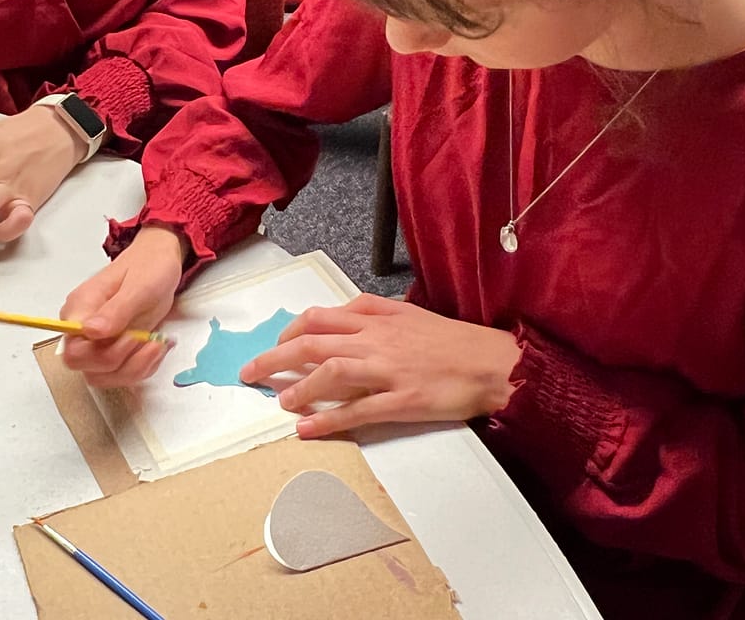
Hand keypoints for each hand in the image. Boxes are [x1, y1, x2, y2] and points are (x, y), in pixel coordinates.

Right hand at [60, 226, 185, 386]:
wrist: (160, 263)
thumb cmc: (148, 267)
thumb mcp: (138, 286)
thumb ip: (115, 310)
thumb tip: (90, 331)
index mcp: (81, 308)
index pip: (73, 350)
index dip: (100, 355)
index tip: (131, 336)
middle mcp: (84, 330)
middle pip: (87, 368)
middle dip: (122, 362)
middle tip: (146, 338)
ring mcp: (98, 343)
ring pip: (105, 377)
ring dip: (136, 367)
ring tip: (157, 343)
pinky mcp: (114, 351)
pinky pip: (123, 374)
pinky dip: (144, 366)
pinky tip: (157, 346)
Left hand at [239, 295, 522, 438]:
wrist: (494, 363)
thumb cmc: (454, 340)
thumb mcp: (410, 314)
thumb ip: (375, 314)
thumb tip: (345, 317)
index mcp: (377, 316)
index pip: (320, 316)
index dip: (290, 331)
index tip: (277, 344)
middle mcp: (376, 339)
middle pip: (312, 342)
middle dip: (274, 357)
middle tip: (250, 373)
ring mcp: (387, 369)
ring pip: (330, 372)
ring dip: (298, 388)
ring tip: (279, 402)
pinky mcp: (401, 400)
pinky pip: (357, 411)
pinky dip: (327, 420)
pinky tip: (307, 430)